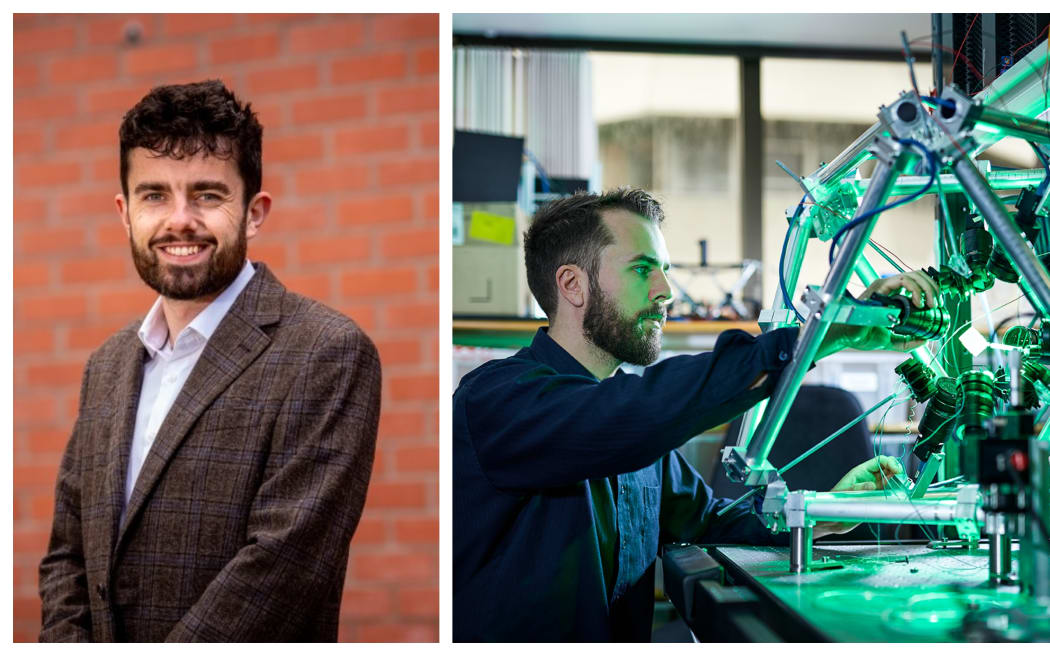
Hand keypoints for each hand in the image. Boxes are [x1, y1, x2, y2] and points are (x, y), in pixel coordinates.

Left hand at [814, 455, 903, 537]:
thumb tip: (872, 485)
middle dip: (897, 470)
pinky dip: (896, 492)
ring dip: (898, 481)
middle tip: (902, 478)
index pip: (880, 461)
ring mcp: (874, 488)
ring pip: (891, 480)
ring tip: (902, 485)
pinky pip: (889, 492)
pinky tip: (899, 494)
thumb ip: (858, 488)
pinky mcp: (877, 498)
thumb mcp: (845, 493)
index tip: (897, 470)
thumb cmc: (836, 502)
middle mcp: (869, 478)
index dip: (890, 462)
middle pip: (888, 468)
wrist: (834, 518)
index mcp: (861, 472)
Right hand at [821, 270, 939, 355]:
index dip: (931, 290)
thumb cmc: (864, 336)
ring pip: (914, 275)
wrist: (851, 337)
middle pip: (918, 276)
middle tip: (936, 304)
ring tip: (930, 304)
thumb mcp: (892, 341)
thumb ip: (907, 341)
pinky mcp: (881, 286)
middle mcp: (889, 287)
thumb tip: (925, 340)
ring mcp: (885, 285)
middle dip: (933, 288)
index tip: (937, 306)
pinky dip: (915, 289)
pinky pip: (903, 280)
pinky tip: (917, 303)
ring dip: (927, 288)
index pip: (916, 283)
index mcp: (892, 296)